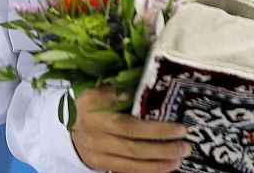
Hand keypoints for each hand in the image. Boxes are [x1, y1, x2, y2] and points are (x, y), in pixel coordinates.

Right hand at [67, 84, 189, 172]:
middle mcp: (93, 125)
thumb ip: (119, 90)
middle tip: (184, 139)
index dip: (138, 102)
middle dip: (161, 138)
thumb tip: (150, 89)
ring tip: (180, 156)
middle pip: (131, 134)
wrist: (68, 130)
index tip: (168, 106)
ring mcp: (95, 147)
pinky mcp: (100, 164)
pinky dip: (150, 169)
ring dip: (160, 159)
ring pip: (132, 157)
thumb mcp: (99, 92)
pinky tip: (167, 166)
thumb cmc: (92, 107)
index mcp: (92, 101)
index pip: (120, 102)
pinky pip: (129, 169)